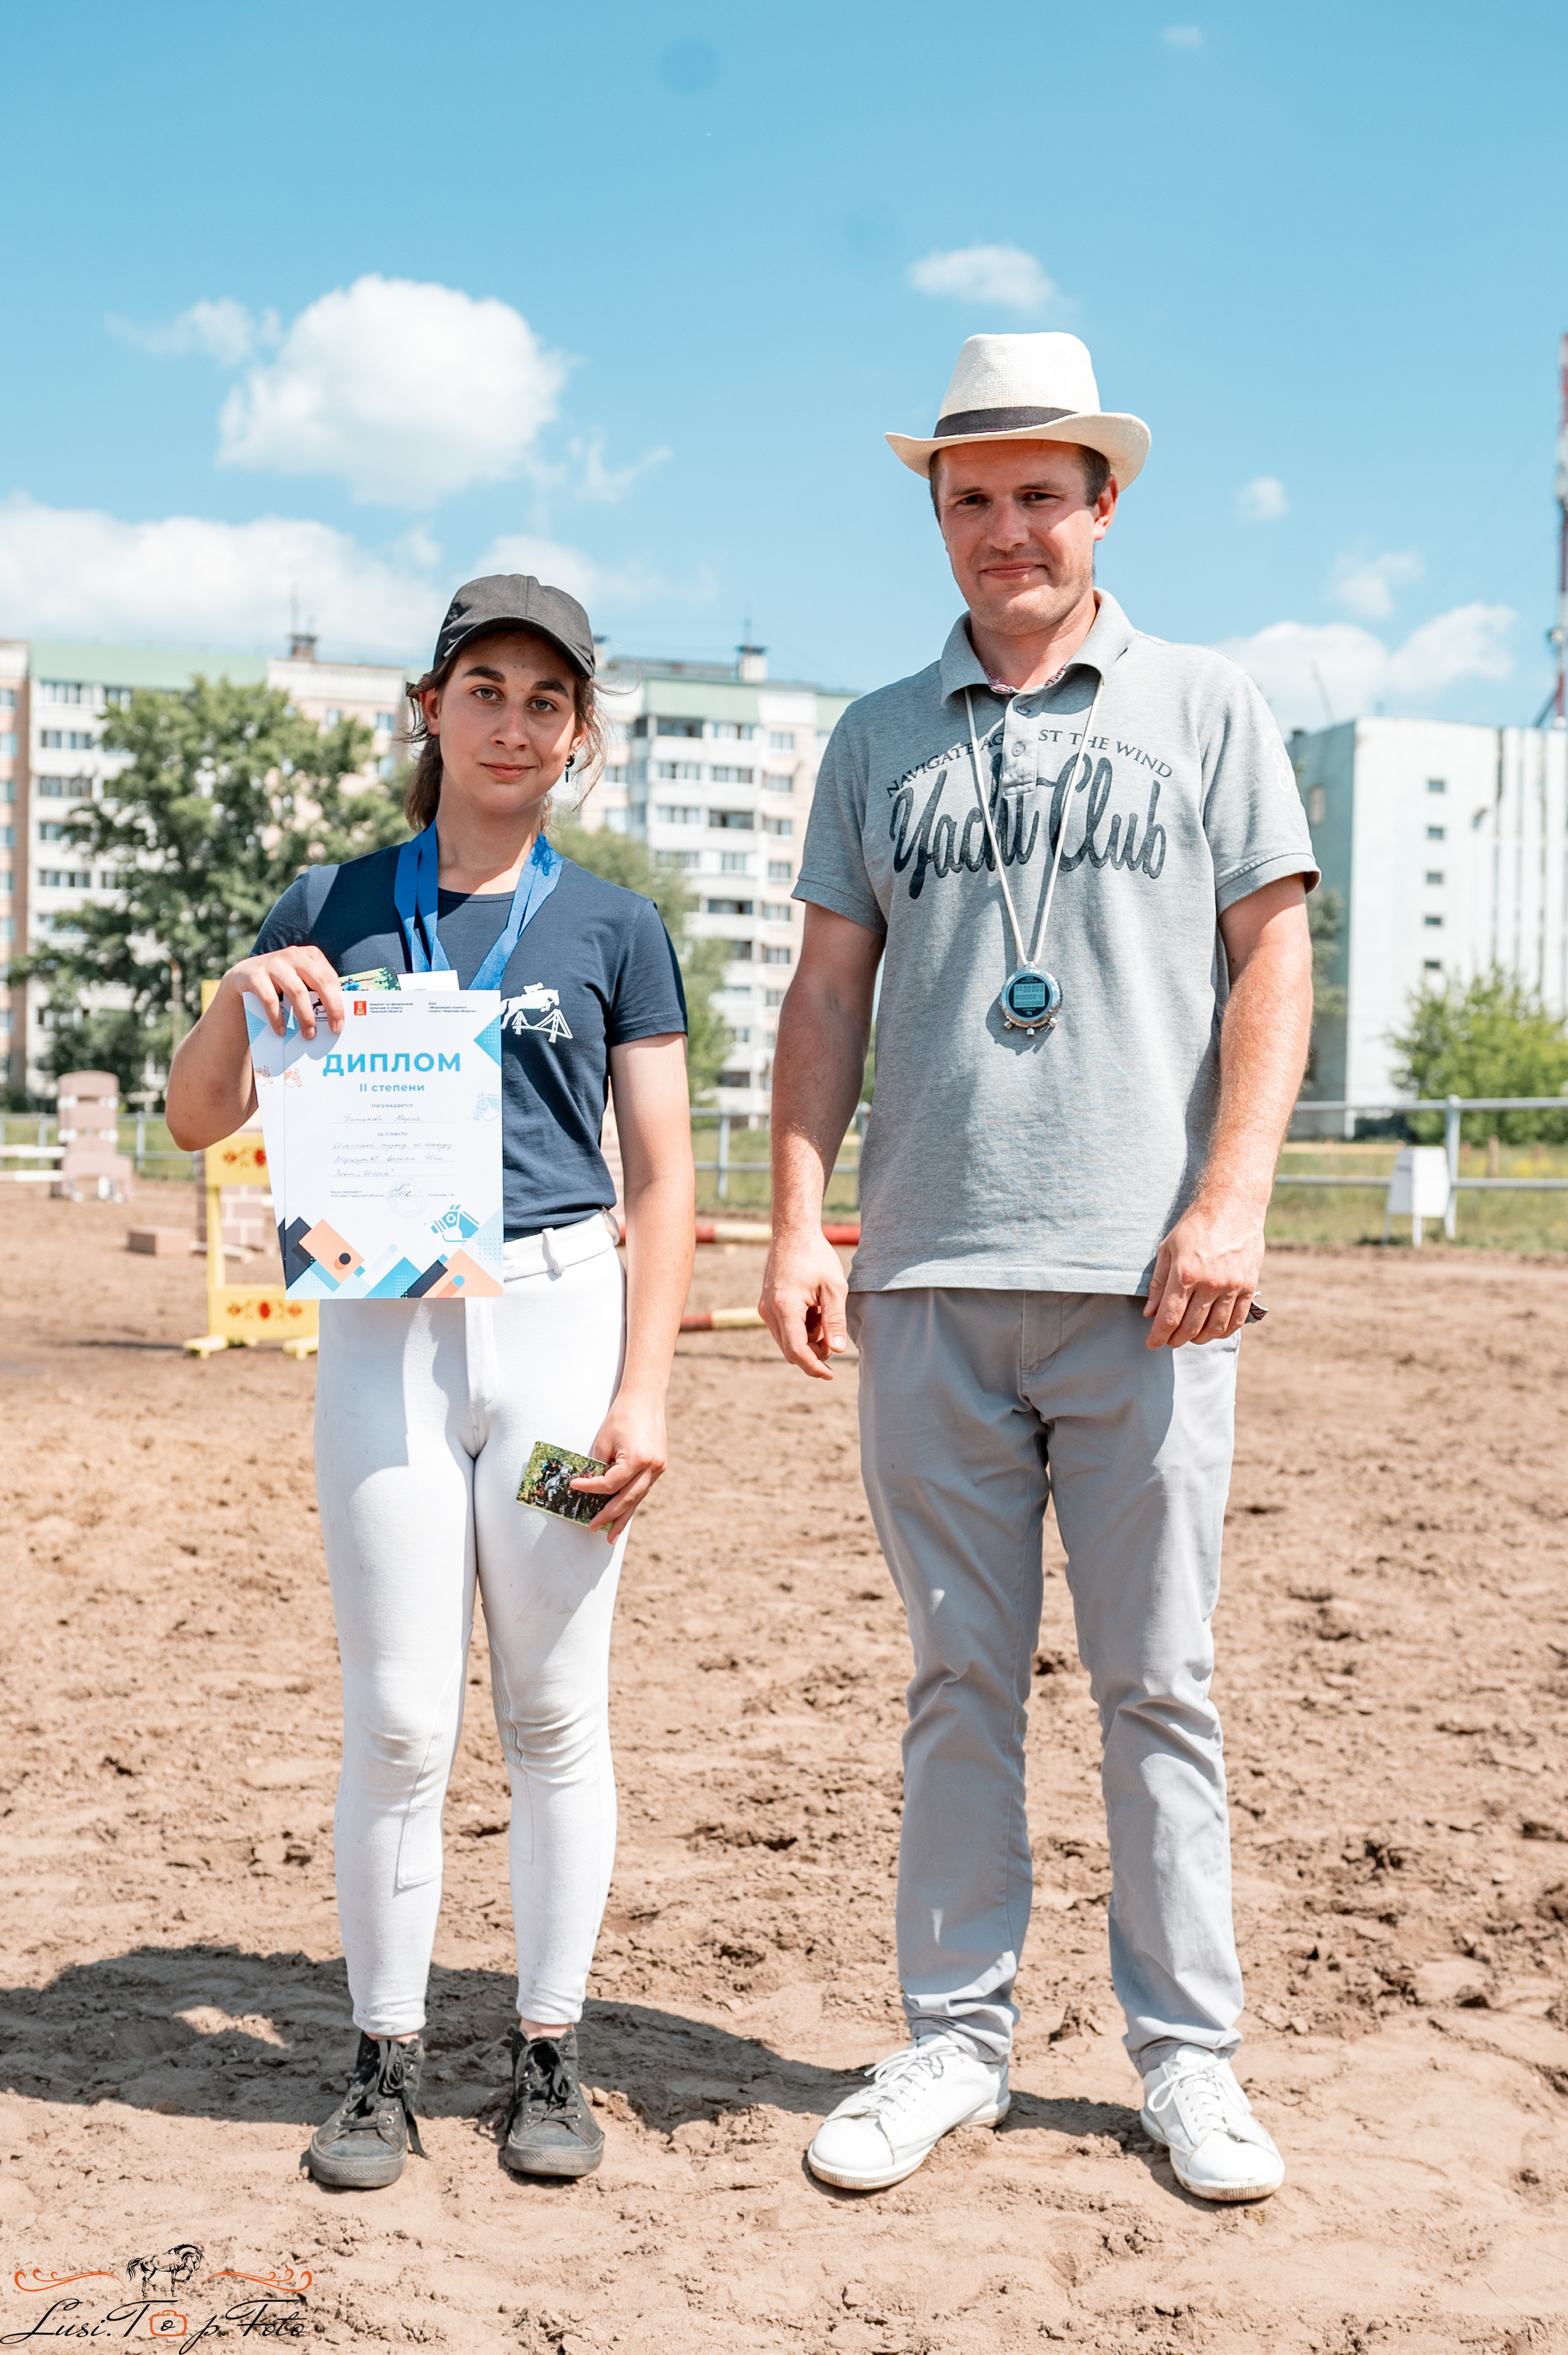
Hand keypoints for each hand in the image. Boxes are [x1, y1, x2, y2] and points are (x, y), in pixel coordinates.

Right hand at [221, 946, 346, 1040]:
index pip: (330, 979)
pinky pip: (270, 999)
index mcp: (309, 956)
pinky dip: (277, 1018)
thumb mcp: (299, 982)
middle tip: (335, 1029)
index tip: (342, 1023)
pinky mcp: (254, 975)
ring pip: (297, 991)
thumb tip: (337, 1018)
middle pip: (320, 981)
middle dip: (331, 1007)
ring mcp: (273, 963)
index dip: (339, 1002)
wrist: (241, 979)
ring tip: (309, 1035)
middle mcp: (293, 955)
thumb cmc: (279, 986)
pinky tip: (281, 1031)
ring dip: (305, 1016)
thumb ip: (316, 992)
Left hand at [571, 1390, 667, 1543]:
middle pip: (627, 1499)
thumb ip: (600, 1467)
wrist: (645, 1399)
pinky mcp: (660, 1466)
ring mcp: (659, 1468)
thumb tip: (593, 1488)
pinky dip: (632, 1501)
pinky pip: (643, 1489)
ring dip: (623, 1516)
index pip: (610, 1484)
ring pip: (638, 1498)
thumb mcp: (604, 1441)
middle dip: (609, 1516)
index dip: (590, 1489)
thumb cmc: (621, 1416)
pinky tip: (623, 1513)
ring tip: (611, 1535)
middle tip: (593, 1527)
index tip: (573, 1487)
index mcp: (638, 1459)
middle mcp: (652, 1467)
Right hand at [759, 1225, 848, 1380]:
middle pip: (791, 1350)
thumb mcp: (834, 1287)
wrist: (793, 1233)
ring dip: (808, 1338)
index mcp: (785, 1307)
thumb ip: (835, 1320)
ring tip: (823, 1311)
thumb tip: (837, 1351)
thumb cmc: (816, 1257)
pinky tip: (814, 1308)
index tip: (831, 1374)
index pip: (797, 1351)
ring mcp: (765, 1309)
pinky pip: (784, 1329)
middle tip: (833, 1333)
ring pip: (787, 1341)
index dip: (814, 1367)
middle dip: (814, 1351)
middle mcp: (769, 1311)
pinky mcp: (767, 1306)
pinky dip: (801, 1328)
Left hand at [1143, 1197, 1264, 1348]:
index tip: (1151, 1344)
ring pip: (1215, 1328)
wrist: (1233, 1206)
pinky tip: (1213, 1330)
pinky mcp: (1249, 1286)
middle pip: (1190, 1327)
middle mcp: (1209, 1283)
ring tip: (1190, 1336)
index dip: (1158, 1336)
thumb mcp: (1167, 1248)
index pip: (1169, 1317)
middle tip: (1169, 1340)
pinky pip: (1237, 1320)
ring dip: (1199, 1339)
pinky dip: (1223, 1331)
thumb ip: (1158, 1282)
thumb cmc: (1195, 1225)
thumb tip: (1150, 1313)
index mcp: (1185, 1273)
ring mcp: (1232, 1286)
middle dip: (1175, 1339)